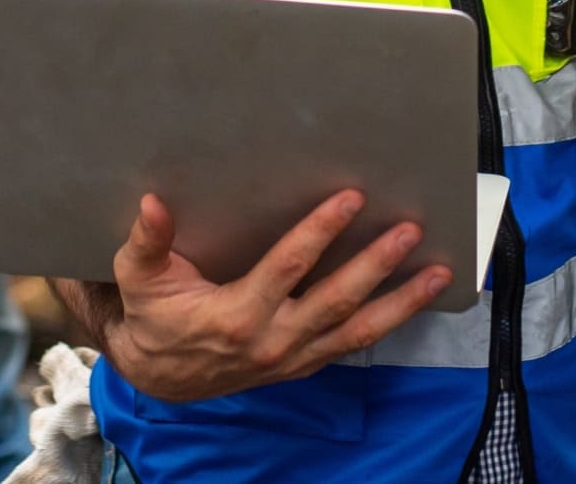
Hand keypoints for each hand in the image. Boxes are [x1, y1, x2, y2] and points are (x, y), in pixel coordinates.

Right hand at [94, 190, 451, 402]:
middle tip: (409, 231)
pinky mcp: (303, 363)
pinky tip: (413, 300)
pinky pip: (352, 344)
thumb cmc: (152, 315)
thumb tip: (153, 203)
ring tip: (437, 274)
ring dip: (400, 303)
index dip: (321, 232)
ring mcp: (294, 357)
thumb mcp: (138, 277)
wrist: (160, 375)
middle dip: (377, 264)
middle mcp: (274, 340)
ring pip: (357, 331)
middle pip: (337, 300)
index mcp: (237, 315)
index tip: (350, 199)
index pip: (289, 268)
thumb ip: (146, 241)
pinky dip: (386, 323)